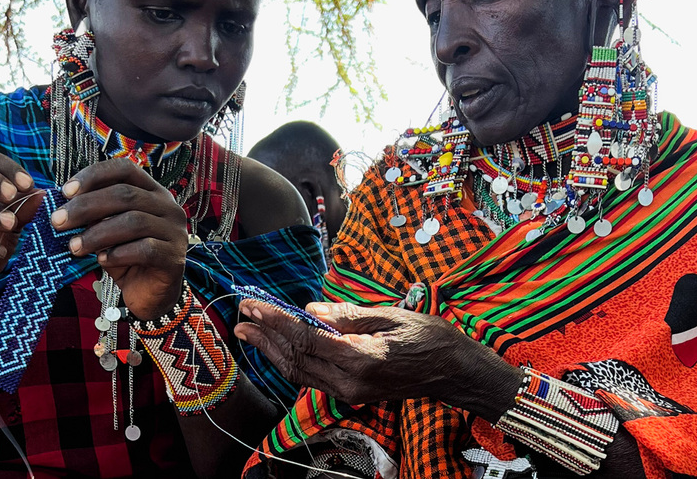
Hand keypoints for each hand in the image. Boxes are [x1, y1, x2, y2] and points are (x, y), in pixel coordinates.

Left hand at [54, 158, 188, 320]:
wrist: (149, 294)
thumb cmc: (125, 256)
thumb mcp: (106, 230)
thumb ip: (94, 216)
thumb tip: (64, 206)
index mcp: (152, 191)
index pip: (125, 169)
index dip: (94, 176)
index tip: (65, 192)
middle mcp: (168, 206)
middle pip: (126, 195)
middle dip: (86, 206)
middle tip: (58, 221)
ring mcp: (175, 232)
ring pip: (134, 222)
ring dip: (97, 234)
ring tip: (74, 246)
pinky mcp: (174, 258)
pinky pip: (145, 249)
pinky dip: (118, 254)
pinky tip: (101, 260)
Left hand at [234, 301, 521, 416]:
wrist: (454, 371)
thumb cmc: (428, 336)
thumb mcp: (390, 315)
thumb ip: (347, 316)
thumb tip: (308, 309)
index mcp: (361, 358)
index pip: (305, 338)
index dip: (275, 320)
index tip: (254, 303)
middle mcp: (350, 381)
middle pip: (295, 358)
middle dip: (265, 334)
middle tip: (243, 313)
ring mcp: (349, 392)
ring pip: (298, 372)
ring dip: (270, 350)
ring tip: (249, 329)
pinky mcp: (350, 394)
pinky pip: (311, 378)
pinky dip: (289, 361)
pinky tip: (276, 346)